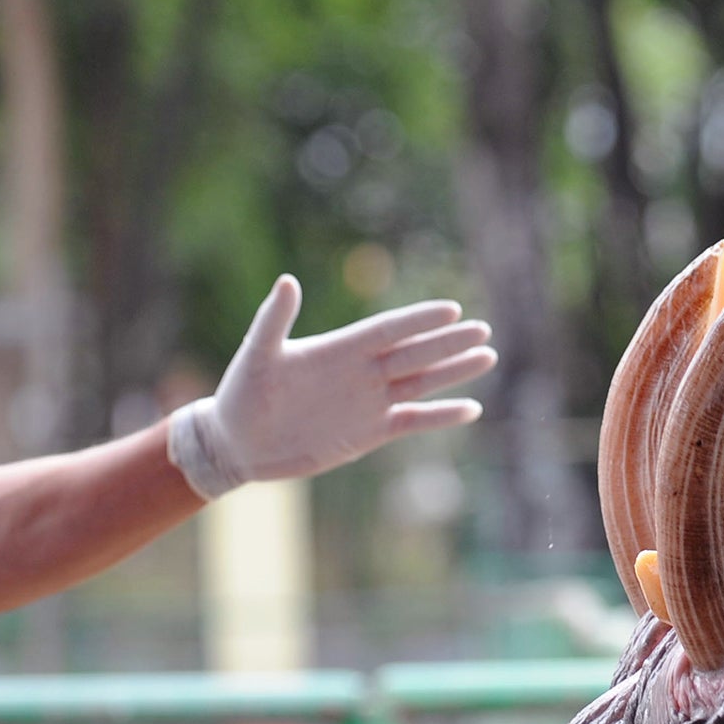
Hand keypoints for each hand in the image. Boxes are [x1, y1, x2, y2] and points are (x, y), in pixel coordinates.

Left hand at [167, 275, 497, 499]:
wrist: (237, 443)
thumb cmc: (241, 395)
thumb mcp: (256, 355)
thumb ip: (274, 319)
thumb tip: (287, 280)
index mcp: (339, 349)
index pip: (387, 331)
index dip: (417, 321)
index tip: (452, 310)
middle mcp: (362, 371)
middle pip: (414, 354)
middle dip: (448, 343)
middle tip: (483, 330)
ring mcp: (369, 402)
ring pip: (421, 382)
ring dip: (453, 372)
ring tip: (486, 357)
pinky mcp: (370, 432)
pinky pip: (413, 421)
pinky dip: (441, 416)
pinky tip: (470, 409)